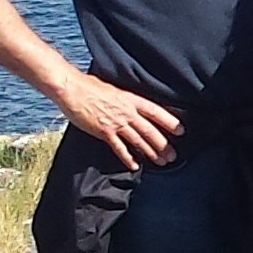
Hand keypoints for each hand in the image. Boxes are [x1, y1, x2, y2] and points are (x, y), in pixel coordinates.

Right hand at [57, 72, 181, 168]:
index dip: (170, 122)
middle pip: (150, 130)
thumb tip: (134, 107)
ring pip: (139, 140)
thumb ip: (126, 100)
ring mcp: (116, 123)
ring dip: (151, 152)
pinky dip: (127, 158)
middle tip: (173, 155)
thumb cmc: (90, 86)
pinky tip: (135, 165)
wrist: (72, 89)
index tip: (181, 131)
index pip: (156, 111)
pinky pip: (119, 148)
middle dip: (164, 144)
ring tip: (161, 162)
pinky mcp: (104, 132)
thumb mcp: (115, 90)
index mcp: (131, 99)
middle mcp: (127, 112)